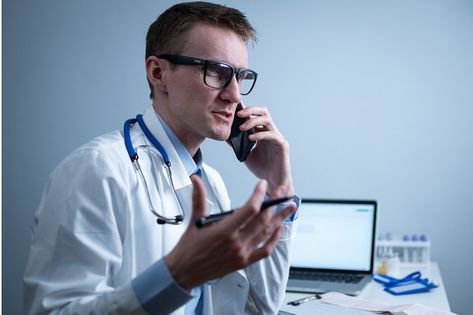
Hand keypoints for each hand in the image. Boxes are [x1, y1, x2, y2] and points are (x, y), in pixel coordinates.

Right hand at [165, 175, 295, 289]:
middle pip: (262, 220)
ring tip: (289, 207)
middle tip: (282, 192)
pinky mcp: (244, 262)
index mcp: (224, 230)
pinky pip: (264, 250)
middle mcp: (236, 243)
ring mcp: (242, 254)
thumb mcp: (194, 220)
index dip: (259, 195)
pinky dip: (274, 239)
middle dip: (275, 204)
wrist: (184, 272)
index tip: (262, 185)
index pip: (249, 209)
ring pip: (266, 233)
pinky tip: (279, 229)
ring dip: (280, 219)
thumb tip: (196, 179)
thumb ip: (199, 198)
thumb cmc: (188, 248)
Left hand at [237, 105, 293, 194]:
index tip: (234, 109)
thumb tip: (226, 135)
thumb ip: (237, 144)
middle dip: (250, 110)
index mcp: (262, 132)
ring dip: (253, 121)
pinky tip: (251, 138)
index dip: (246, 110)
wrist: (272, 182)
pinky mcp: (282, 145)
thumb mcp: (245, 154)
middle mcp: (270, 132)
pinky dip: (260, 134)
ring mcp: (277, 137)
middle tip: (238, 114)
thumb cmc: (261, 169)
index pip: (255, 115)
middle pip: (263, 112)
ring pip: (267, 120)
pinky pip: (272, 134)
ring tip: (242, 128)